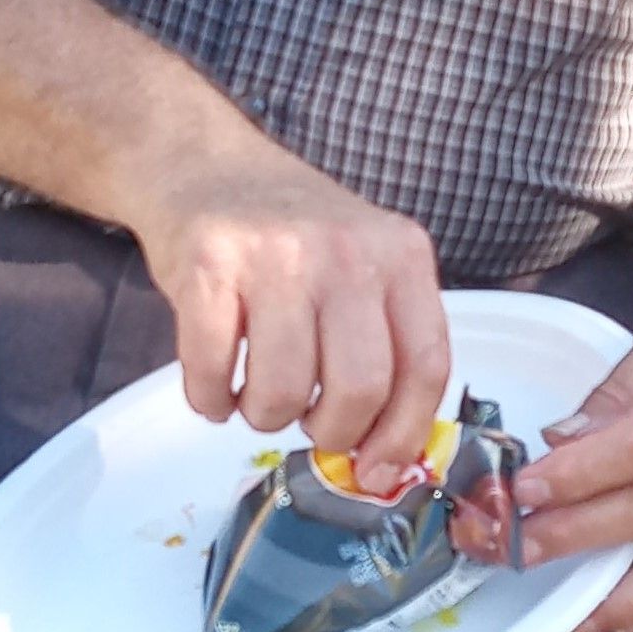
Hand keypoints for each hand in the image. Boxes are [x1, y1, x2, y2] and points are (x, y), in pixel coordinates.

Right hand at [134, 145, 449, 490]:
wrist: (205, 164)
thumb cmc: (292, 234)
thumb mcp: (364, 264)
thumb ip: (387, 344)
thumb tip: (384, 462)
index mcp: (401, 253)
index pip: (427, 365)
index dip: (403, 434)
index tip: (375, 467)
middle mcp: (347, 249)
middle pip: (360, 388)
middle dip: (331, 431)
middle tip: (308, 419)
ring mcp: (275, 254)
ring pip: (282, 392)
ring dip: (264, 416)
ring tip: (258, 389)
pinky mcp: (208, 265)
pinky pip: (213, 375)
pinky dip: (210, 399)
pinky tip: (216, 377)